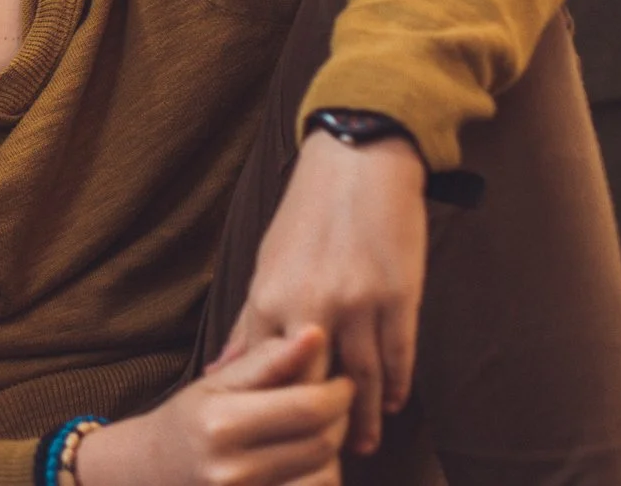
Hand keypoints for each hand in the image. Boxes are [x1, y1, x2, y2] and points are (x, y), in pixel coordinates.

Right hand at [76, 327, 351, 485]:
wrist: (155, 470)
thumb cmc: (191, 419)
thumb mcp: (219, 382)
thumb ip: (268, 359)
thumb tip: (316, 332)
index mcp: (220, 424)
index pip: (307, 407)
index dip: (338, 392)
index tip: (343, 380)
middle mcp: (232, 470)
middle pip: (322, 444)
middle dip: (340, 420)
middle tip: (336, 404)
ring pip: (326, 477)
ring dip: (333, 452)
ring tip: (318, 432)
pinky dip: (320, 478)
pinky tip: (307, 462)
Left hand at [219, 130, 427, 455]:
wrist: (357, 163)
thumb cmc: (307, 213)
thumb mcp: (267, 263)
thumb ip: (250, 322)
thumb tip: (221, 371)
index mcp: (272, 297)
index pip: (270, 374)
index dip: (273, 411)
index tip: (274, 437)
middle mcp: (313, 306)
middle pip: (315, 385)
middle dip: (319, 425)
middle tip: (322, 456)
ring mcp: (359, 303)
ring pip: (362, 379)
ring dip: (362, 417)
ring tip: (361, 445)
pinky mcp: (398, 297)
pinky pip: (399, 355)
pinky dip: (396, 385)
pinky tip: (390, 403)